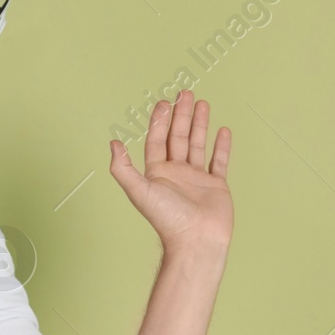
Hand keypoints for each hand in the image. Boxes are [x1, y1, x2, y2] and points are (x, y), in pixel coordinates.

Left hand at [108, 89, 233, 254]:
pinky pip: (219, 161)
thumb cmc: (167, 219)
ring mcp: (197, 179)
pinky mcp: (216, 186)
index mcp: (157, 173)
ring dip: (199, 124)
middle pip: (178, 137)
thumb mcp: (139, 190)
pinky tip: (222, 130)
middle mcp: (176, 173)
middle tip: (185, 93)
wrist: (196, 241)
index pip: (157, 140)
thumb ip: (123, 167)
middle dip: (181, 115)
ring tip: (202, 103)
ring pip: (197, 144)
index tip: (165, 102)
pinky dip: (221, 146)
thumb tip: (112, 143)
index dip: (160, 121)